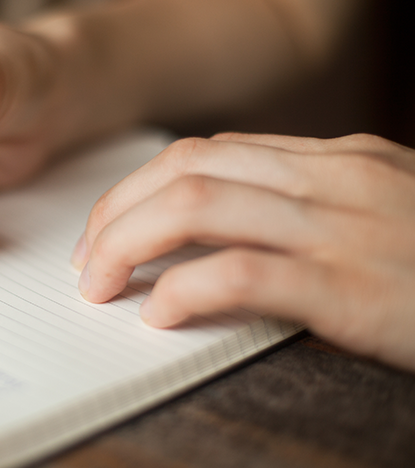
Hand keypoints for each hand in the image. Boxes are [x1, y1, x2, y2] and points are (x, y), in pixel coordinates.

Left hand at [73, 133, 414, 371]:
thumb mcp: (378, 217)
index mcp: (337, 161)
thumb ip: (305, 210)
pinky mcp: (355, 287)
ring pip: (198, 206)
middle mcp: (335, 179)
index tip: (108, 227)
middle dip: (117, 212)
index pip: (206, 154)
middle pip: (186, 171)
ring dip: (129, 243)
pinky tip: (159, 313)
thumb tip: (217, 231)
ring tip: (101, 284)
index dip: (140, 189)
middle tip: (88, 260)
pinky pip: (243, 272)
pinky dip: (185, 288)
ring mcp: (345, 228)